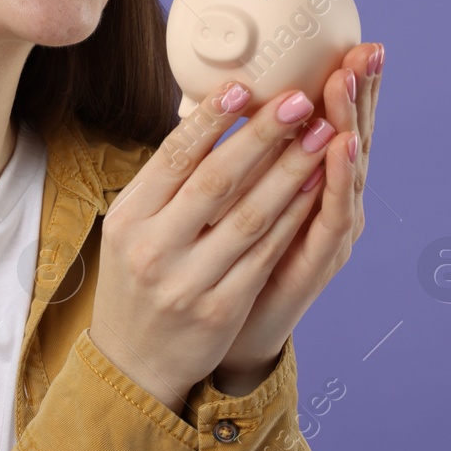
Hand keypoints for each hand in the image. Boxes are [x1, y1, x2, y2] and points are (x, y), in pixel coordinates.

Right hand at [88, 77, 342, 416]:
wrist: (132, 363)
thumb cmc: (139, 280)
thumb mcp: (131, 228)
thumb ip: (166, 182)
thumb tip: (208, 114)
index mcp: (128, 218)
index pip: (172, 157)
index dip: (210, 120)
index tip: (245, 87)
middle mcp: (153, 248)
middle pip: (215, 181)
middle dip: (262, 136)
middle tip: (299, 99)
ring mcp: (187, 282)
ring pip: (250, 216)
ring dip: (292, 171)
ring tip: (322, 133)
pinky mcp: (220, 308)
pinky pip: (266, 254)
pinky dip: (294, 216)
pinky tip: (318, 187)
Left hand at [212, 41, 382, 391]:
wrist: (228, 336)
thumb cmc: (228, 260)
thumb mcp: (237, 196)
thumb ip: (247, 154)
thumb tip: (233, 93)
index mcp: (316, 182)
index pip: (339, 122)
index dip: (350, 85)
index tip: (358, 41)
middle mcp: (335, 203)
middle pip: (355, 136)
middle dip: (360, 92)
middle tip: (366, 51)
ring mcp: (333, 232)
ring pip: (349, 170)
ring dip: (350, 122)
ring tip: (350, 83)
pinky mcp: (321, 261)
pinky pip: (332, 215)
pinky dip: (337, 178)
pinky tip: (339, 146)